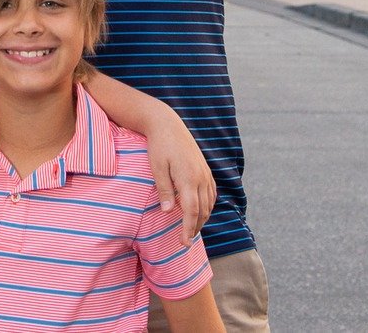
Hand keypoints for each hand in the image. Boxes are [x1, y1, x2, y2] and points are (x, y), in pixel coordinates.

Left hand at [143, 110, 215, 241]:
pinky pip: (211, 193)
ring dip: (202, 218)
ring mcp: (205, 173)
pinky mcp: (205, 169)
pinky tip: (199, 210)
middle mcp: (201, 177)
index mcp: (189, 178)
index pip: (192, 212)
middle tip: (186, 241)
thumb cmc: (158, 146)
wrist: (167, 124)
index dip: (189, 230)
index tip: (184, 243)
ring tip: (192, 229)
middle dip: (196, 228)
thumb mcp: (157, 167)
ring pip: (209, 203)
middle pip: (203, 211)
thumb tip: (169, 212)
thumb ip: (164, 190)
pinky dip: (207, 205)